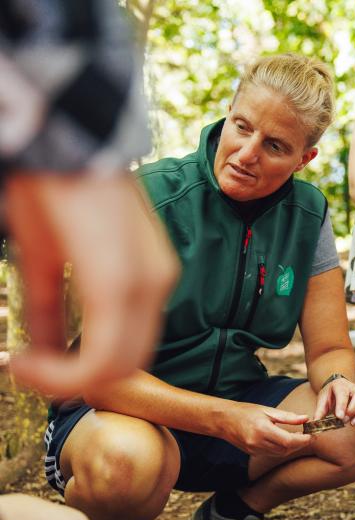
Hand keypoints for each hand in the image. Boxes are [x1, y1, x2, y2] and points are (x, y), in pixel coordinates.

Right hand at [5, 171, 178, 395]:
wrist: (61, 135)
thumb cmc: (53, 191)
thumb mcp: (46, 258)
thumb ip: (48, 310)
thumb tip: (42, 352)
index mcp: (148, 280)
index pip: (126, 350)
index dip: (78, 372)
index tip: (33, 366)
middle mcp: (157, 286)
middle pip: (126, 366)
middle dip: (74, 380)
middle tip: (31, 371)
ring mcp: (147, 285)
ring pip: (119, 367)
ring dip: (69, 379)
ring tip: (29, 365)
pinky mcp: (124, 282)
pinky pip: (106, 353)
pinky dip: (67, 370)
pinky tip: (33, 360)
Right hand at [222, 402, 310, 455]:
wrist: (224, 419)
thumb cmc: (245, 411)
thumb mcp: (267, 410)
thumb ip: (287, 416)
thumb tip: (305, 418)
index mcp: (263, 429)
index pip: (289, 441)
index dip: (303, 440)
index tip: (311, 435)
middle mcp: (258, 442)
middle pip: (286, 449)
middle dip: (299, 444)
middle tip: (308, 435)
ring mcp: (255, 450)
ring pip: (280, 453)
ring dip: (291, 447)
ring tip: (298, 438)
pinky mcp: (252, 453)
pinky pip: (271, 453)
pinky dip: (281, 449)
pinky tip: (284, 441)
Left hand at [314, 377, 354, 434]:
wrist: (337, 387)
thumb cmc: (330, 394)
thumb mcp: (322, 400)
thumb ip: (319, 411)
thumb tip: (315, 424)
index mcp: (340, 385)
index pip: (343, 394)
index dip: (342, 405)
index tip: (339, 417)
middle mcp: (354, 388)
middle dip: (353, 409)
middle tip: (344, 420)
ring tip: (352, 424)